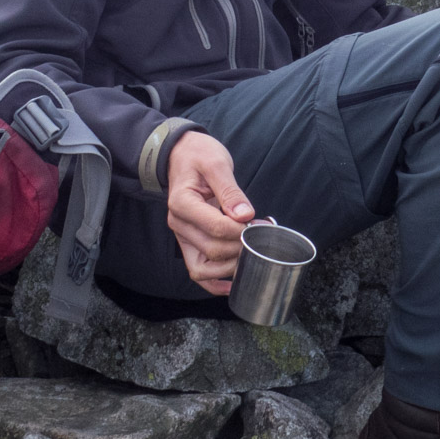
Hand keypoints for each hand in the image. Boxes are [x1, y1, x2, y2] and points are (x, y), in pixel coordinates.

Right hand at [164, 132, 254, 294]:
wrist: (181, 155)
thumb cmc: (198, 156)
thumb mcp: (216, 163)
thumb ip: (231, 191)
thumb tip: (245, 216)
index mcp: (182, 203)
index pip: (216, 227)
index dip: (241, 230)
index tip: (258, 224)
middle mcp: (179, 224)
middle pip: (212, 250)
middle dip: (241, 247)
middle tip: (260, 236)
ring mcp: (182, 236)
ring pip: (203, 268)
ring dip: (230, 266)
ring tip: (250, 253)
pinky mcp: (189, 242)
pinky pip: (198, 271)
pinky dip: (214, 283)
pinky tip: (233, 284)